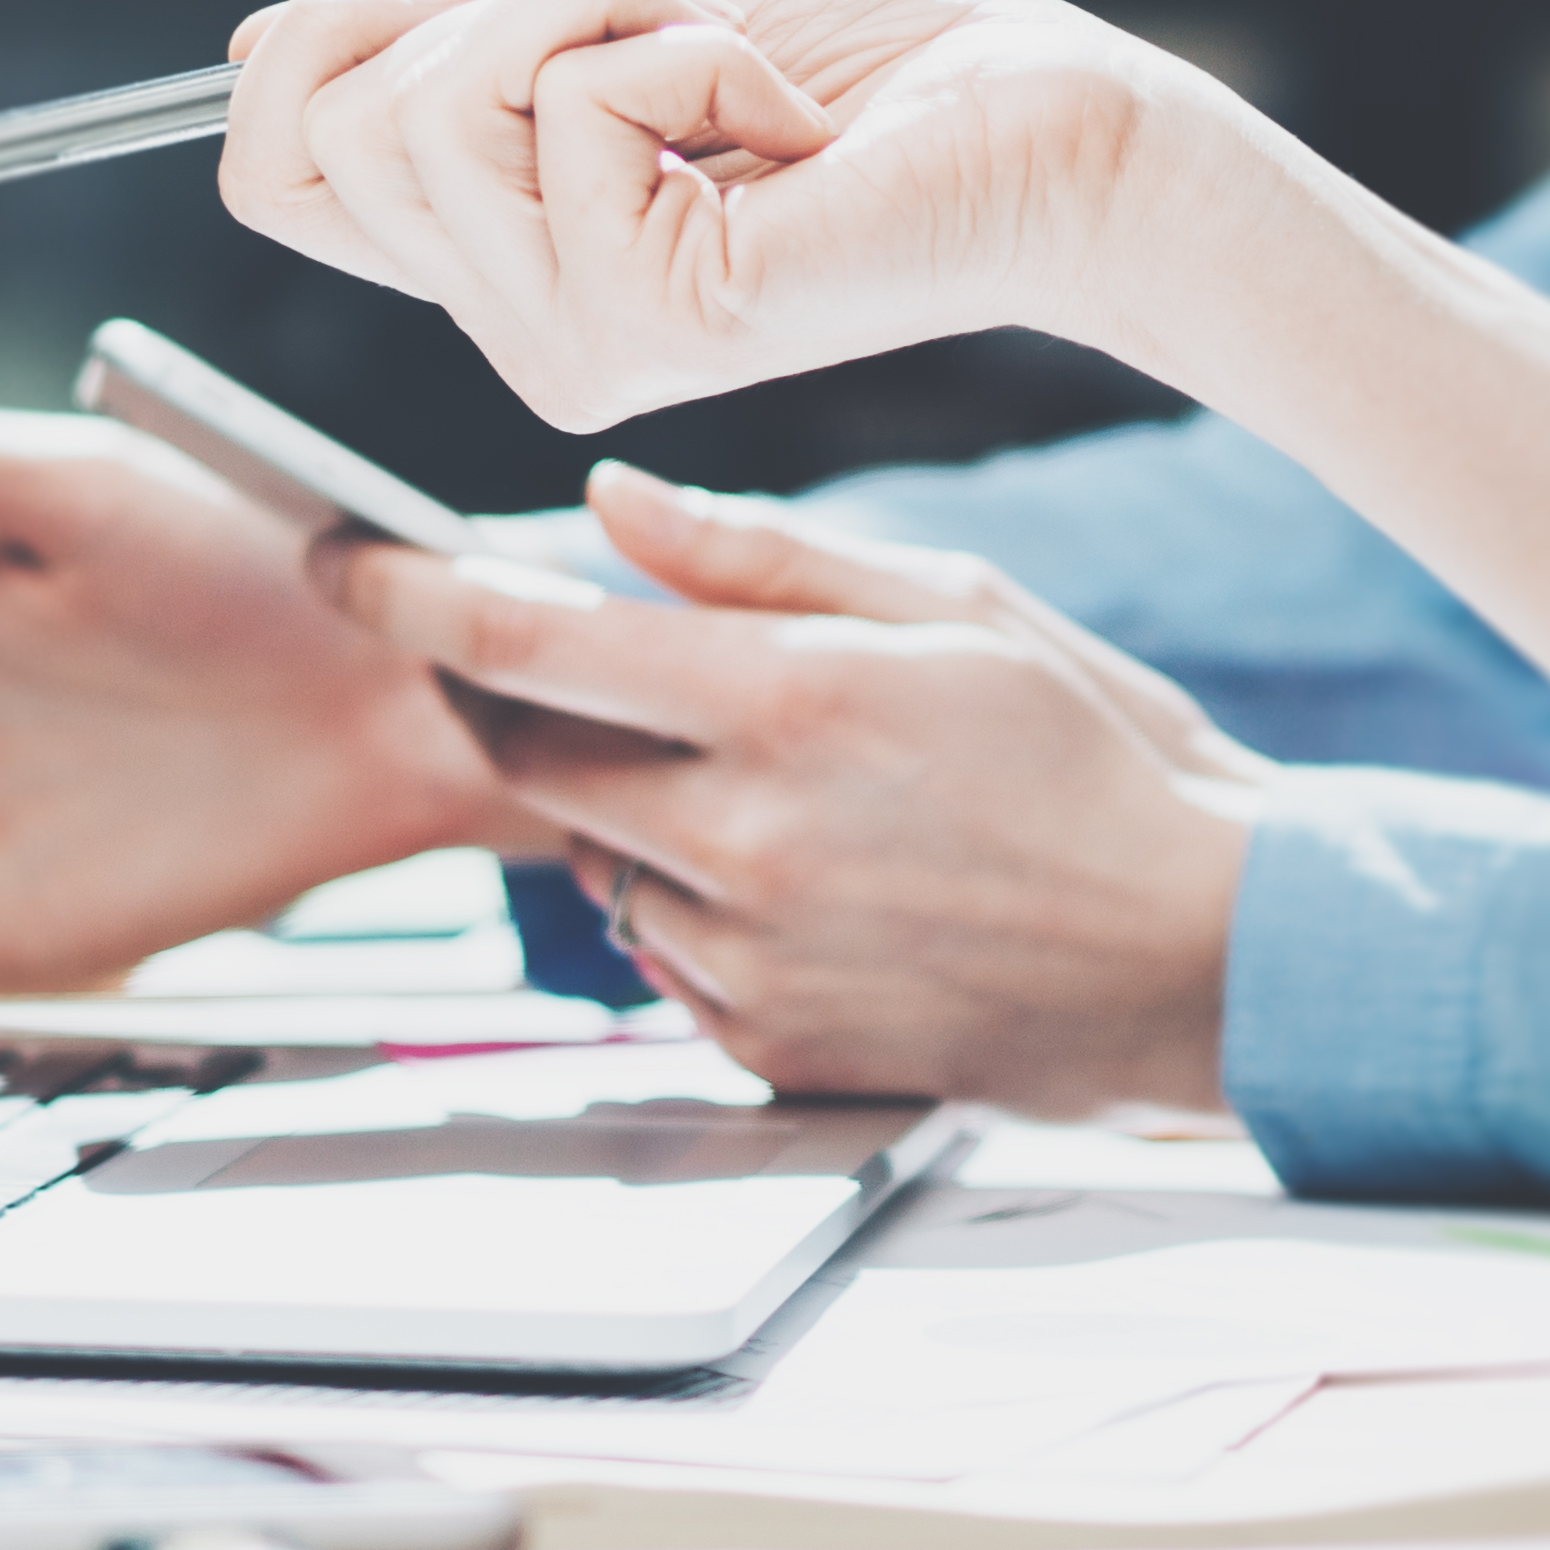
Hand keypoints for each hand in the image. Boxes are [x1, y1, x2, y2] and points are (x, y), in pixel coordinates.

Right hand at [215, 0, 1228, 431]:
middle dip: (502, 5)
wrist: (1064, 121)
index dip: (319, 46)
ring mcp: (579, 342)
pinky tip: (792, 131)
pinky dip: (694, 51)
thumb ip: (463, 46)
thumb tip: (259, 38)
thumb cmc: (886, 67)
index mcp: (502, 265)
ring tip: (739, 77)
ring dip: (606, 12)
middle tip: (672, 40)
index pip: (274, 177)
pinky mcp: (656, 319)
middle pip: (338, 124)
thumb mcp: (626, 24)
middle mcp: (522, 330)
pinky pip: (576, 107)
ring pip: (435, 106)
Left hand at [331, 464, 1266, 1120]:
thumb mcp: (954, 606)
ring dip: (619, 804)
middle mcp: (750, 838)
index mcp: (789, 701)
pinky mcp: (771, 1046)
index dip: (401, 593)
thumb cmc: (1102, 760)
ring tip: (759, 776)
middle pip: (525, 753)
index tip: (336, 558)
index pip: (521, 638)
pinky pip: (662, 955)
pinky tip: (808, 878)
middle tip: (540, 652)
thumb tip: (605, 503)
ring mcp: (754, 958)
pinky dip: (689, 902)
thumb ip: (760, 557)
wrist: (1213, 959)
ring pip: (592, 858)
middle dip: (502, 692)